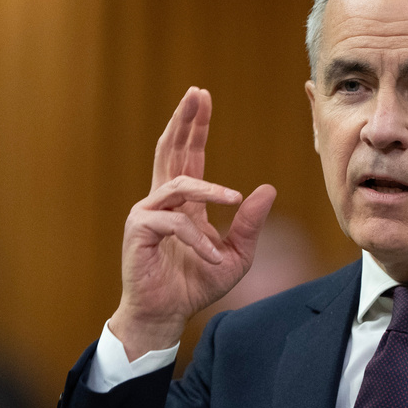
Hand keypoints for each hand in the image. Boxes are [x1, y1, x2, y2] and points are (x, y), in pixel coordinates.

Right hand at [109, 87, 276, 359]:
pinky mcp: (140, 231)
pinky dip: (198, 238)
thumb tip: (267, 189)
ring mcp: (148, 213)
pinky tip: (213, 254)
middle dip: (184, 120)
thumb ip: (250, 224)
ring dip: (209, 189)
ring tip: (233, 198)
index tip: (202, 96)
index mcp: (184, 202)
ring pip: (179, 183)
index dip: (195, 125)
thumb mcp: (237, 254)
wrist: (168, 314)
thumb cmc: (197, 284)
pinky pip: (174, 223)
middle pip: (170, 150)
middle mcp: (163, 201)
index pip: (188, 154)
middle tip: (196, 93)